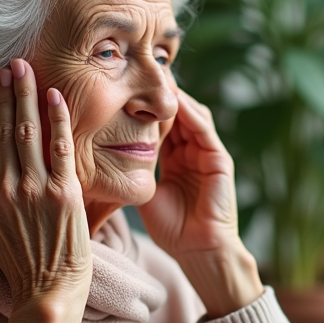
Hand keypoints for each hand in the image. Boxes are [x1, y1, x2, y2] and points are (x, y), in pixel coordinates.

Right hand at [0, 58, 92, 322]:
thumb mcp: (1, 227)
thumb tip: (4, 169)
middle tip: (10, 64)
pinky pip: (58, 148)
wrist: (46, 295)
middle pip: (4, 129)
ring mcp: (32, 191)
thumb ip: (2, 195)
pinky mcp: (61, 195)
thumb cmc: (29, 266)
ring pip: (27, 132)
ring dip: (27, 96)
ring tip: (25, 68)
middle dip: (7, 93)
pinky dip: (56, 119)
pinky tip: (54, 96)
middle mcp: (6, 189)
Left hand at [139, 90, 262, 316]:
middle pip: (177, 112)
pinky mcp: (219, 159)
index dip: (144, 107)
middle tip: (139, 72)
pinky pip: (204, 129)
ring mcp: (207, 153)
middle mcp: (192, 151)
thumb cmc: (172, 229)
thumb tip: (103, 160)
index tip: (122, 90)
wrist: (198, 250)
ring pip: (192, 114)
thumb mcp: (147, 193)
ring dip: (176, 97)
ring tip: (157, 79)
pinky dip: (190, 113)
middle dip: (160, 93)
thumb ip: (134, 172)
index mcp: (176, 158)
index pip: (160, 123)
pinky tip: (175, 101)